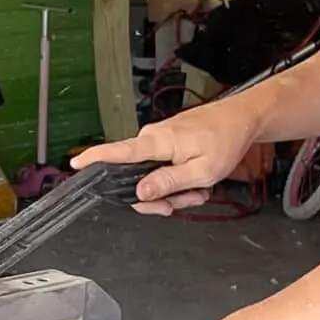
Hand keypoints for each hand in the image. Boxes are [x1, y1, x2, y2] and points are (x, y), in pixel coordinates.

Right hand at [71, 99, 258, 215]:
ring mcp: (161, 140)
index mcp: (158, 142)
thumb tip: (140, 193)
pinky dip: (180, 180)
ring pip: (154, 179)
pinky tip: (197, 181)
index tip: (75, 163)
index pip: (118, 152)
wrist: (244, 119)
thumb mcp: (201, 171)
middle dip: (160, 197)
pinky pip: (164, 170)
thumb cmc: (227, 140)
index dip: (94, 158)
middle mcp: (154, 138)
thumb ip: (168, 183)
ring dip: (176, 191)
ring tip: (198, 189)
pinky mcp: (168, 143)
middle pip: (137, 179)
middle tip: (184, 201)